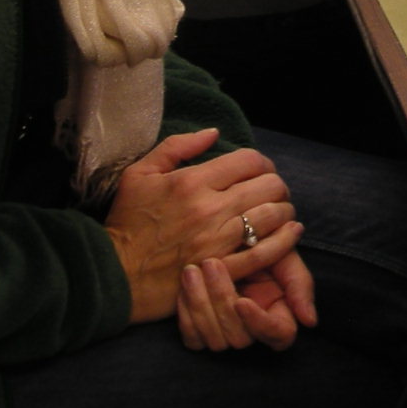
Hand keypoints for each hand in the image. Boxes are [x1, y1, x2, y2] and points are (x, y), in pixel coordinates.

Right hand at [103, 129, 301, 323]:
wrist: (115, 275)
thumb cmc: (127, 222)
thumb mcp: (140, 173)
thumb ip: (177, 147)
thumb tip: (213, 133)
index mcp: (192, 182)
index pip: (248, 161)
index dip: (261, 162)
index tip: (259, 169)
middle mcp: (210, 209)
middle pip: (268, 185)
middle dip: (276, 184)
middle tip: (271, 190)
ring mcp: (219, 242)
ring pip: (272, 216)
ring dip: (283, 209)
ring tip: (280, 210)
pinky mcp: (223, 270)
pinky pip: (266, 253)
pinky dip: (285, 240)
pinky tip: (290, 232)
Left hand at [175, 249, 317, 352]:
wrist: (229, 238)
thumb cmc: (262, 244)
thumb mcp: (284, 256)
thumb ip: (300, 285)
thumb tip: (309, 321)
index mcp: (278, 317)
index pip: (278, 335)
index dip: (259, 323)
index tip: (242, 301)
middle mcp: (252, 331)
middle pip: (240, 339)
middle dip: (222, 301)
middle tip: (211, 263)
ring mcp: (226, 334)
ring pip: (215, 341)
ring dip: (201, 304)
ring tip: (192, 269)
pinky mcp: (201, 333)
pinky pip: (192, 338)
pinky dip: (186, 313)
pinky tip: (184, 284)